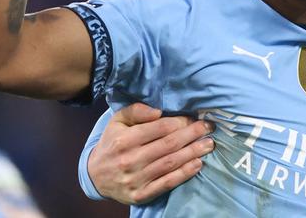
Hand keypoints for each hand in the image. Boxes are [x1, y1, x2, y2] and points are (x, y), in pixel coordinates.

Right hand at [87, 103, 213, 204]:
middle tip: (209, 128)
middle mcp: (129, 160)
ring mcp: (135, 179)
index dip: (181, 122)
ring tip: (209, 144)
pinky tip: (198, 164)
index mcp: (124, 140)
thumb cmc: (112, 143)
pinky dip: (184, 173)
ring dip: (193, 153)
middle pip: (169, 145)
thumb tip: (158, 111)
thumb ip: (136, 111)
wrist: (95, 176)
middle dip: (192, 135)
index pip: (160, 128)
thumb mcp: (117, 121)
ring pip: (170, 163)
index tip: (195, 119)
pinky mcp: (140, 194)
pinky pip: (167, 183)